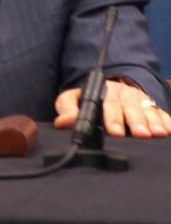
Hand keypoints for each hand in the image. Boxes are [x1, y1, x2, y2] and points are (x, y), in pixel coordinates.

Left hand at [54, 79, 170, 137]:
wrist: (109, 88)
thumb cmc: (89, 100)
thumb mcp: (73, 100)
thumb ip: (68, 110)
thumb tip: (62, 122)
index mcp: (104, 91)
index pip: (108, 104)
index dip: (113, 118)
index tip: (116, 132)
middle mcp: (124, 94)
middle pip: (130, 108)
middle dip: (136, 121)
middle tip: (140, 135)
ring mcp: (140, 99)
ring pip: (147, 110)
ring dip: (153, 122)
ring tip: (158, 134)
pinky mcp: (152, 106)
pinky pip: (161, 112)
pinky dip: (166, 120)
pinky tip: (169, 130)